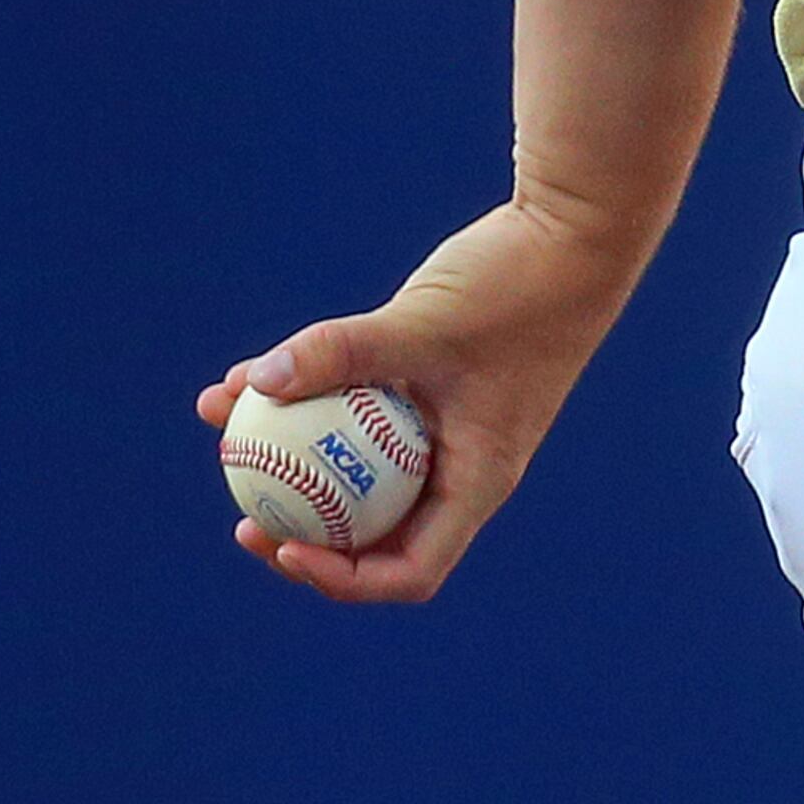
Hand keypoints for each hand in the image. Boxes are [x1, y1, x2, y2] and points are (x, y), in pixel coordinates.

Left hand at [194, 198, 640, 603]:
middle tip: (246, 520)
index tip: (285, 545)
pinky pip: (361, 408)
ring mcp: (448, 422)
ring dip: (294, 455)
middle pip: (376, 530)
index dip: (341, 575)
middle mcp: (461, 463)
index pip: (408, 569)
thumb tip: (256, 380)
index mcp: (476, 477)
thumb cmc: (521, 286)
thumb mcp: (425, 324)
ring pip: (361, 464)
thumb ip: (341, 352)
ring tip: (227, 429)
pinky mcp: (433, 379)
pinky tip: (254, 373)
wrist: (577, 228)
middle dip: (305, 531)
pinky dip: (311, 399)